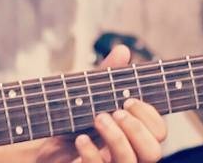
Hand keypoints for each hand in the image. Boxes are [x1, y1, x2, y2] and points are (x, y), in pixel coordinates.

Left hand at [34, 46, 166, 162]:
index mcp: (133, 134)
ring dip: (116, 137)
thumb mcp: (89, 91)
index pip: (159, 132)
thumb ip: (108, 75)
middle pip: (154, 152)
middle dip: (137, 129)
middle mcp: (127, 153)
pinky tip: (79, 138)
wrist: (43, 135)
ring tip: (97, 118)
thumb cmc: (72, 115)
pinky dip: (91, 152)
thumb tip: (123, 50)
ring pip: (130, 162)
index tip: (129, 100)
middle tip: (116, 111)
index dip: (150, 116)